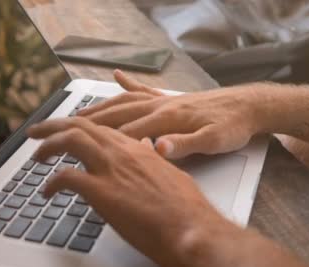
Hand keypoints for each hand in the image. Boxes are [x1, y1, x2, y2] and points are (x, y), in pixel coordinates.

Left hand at [27, 117, 234, 266]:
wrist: (194, 230)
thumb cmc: (187, 210)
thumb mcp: (171, 175)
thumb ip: (153, 160)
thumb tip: (147, 148)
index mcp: (139, 149)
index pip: (102, 127)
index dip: (80, 126)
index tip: (67, 130)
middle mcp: (123, 152)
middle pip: (81, 125)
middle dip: (53, 125)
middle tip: (36, 131)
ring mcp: (112, 170)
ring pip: (70, 139)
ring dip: (47, 145)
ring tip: (36, 156)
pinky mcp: (103, 192)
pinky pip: (65, 177)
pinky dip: (51, 182)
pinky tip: (47, 192)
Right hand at [78, 70, 260, 158]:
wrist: (249, 106)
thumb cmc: (233, 126)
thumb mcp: (214, 142)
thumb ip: (185, 145)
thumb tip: (159, 148)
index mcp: (167, 118)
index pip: (124, 132)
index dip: (96, 142)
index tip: (72, 149)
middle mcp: (160, 105)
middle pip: (115, 113)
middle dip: (85, 122)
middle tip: (59, 128)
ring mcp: (164, 99)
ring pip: (123, 101)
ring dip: (98, 107)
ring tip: (75, 112)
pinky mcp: (171, 97)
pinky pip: (144, 89)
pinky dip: (128, 83)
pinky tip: (116, 75)